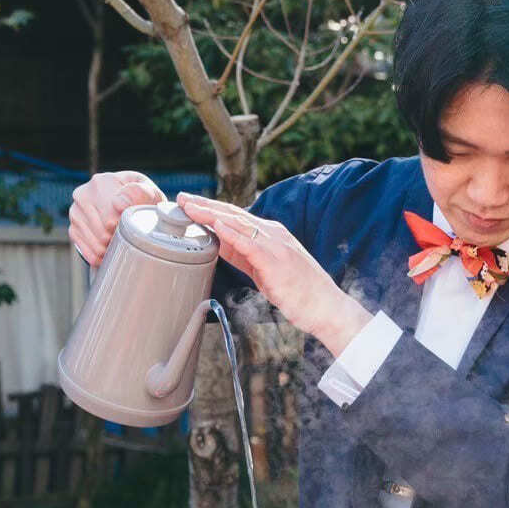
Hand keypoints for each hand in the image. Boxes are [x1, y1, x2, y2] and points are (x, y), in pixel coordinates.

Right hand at [68, 171, 164, 265]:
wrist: (131, 205)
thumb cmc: (143, 200)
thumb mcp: (150, 193)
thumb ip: (141, 193)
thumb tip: (120, 204)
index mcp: (102, 182)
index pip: (110, 216)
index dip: (124, 227)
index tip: (133, 227)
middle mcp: (84, 195)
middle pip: (102, 231)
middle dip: (118, 239)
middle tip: (129, 239)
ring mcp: (76, 212)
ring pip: (95, 243)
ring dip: (110, 249)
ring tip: (121, 245)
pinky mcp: (73, 228)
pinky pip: (85, 250)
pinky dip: (99, 256)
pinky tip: (110, 253)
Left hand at [176, 191, 371, 356]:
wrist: (327, 308)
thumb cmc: (300, 293)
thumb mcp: (265, 271)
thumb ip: (244, 256)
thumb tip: (220, 244)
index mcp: (271, 235)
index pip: (236, 218)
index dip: (211, 209)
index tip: (190, 205)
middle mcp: (274, 235)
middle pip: (233, 215)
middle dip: (205, 206)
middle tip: (181, 199)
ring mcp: (277, 246)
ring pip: (238, 224)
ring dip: (212, 214)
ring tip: (190, 208)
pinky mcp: (277, 262)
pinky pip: (250, 244)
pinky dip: (232, 234)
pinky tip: (216, 227)